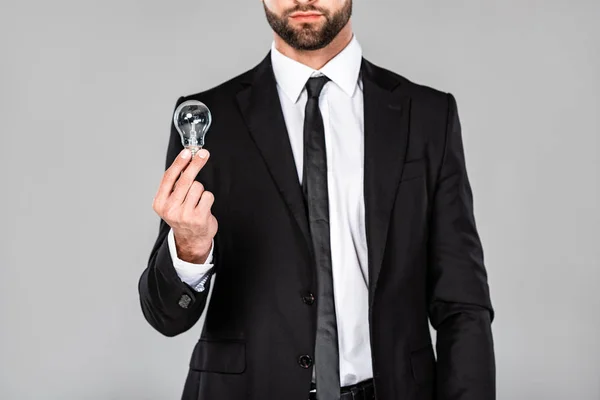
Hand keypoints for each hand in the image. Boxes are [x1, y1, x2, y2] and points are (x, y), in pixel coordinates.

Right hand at [152, 148, 217, 263]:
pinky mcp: (199, 218)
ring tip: (196, 202)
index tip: (187, 152)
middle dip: (196, 164)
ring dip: (200, 191)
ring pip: (198, 187)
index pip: (169, 178)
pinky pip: (207, 196)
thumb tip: (186, 158)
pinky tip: (203, 207)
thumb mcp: (172, 201)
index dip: (179, 163)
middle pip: (185, 179)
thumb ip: (175, 183)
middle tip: (204, 154)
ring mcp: (184, 214)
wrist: (191, 239)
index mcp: (160, 203)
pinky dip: (207, 198)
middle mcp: (170, 209)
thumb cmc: (182, 215)